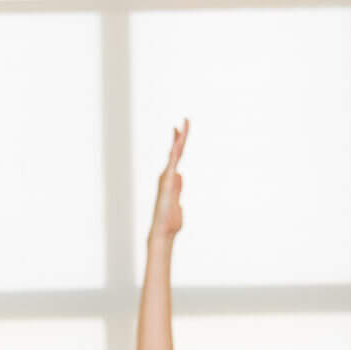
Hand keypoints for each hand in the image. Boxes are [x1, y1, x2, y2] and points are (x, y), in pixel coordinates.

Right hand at [148, 120, 189, 241]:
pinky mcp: (168, 182)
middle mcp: (168, 175)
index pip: (176, 156)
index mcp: (172, 178)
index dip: (178, 142)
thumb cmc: (171, 219)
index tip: (180, 129)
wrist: (164, 229)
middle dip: (180, 136)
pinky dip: (176, 152)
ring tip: (185, 125)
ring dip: (180, 139)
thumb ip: (178, 188)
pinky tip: (179, 143)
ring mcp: (167, 177)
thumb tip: (178, 178)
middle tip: (185, 120)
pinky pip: (173, 163)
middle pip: (176, 151)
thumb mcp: (178, 200)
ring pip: (175, 154)